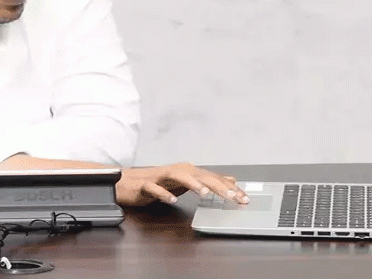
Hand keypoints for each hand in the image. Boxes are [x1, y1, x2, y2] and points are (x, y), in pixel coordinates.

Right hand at [116, 162, 248, 206]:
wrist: (127, 182)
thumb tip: (230, 180)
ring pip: (179, 177)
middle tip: (233, 197)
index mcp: (188, 171)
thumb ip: (208, 181)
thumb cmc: (158, 182)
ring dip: (192, 184)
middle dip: (218, 186)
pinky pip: (156, 189)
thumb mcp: (187, 182)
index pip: (213, 178)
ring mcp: (161, 177)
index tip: (244, 198)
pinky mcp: (146, 185)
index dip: (229, 187)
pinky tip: (172, 200)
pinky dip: (164, 193)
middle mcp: (178, 171)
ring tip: (205, 193)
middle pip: (200, 176)